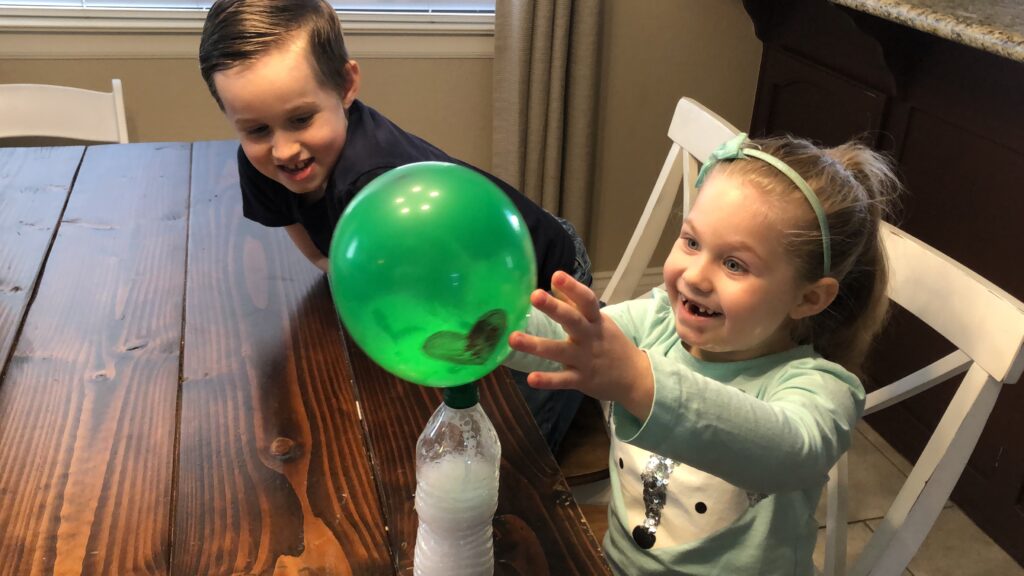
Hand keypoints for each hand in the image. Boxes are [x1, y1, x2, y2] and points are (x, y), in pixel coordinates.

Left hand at [508, 271, 653, 419]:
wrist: (636, 378)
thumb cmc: (610, 344)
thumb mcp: (598, 322)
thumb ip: (574, 304)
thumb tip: (554, 282)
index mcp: (595, 321)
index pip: (586, 300)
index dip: (572, 287)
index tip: (556, 274)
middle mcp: (590, 337)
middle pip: (572, 320)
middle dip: (554, 308)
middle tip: (534, 295)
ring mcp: (586, 360)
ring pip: (559, 351)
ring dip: (536, 345)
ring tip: (512, 338)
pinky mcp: (582, 380)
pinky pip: (563, 380)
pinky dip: (548, 380)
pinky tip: (531, 378)